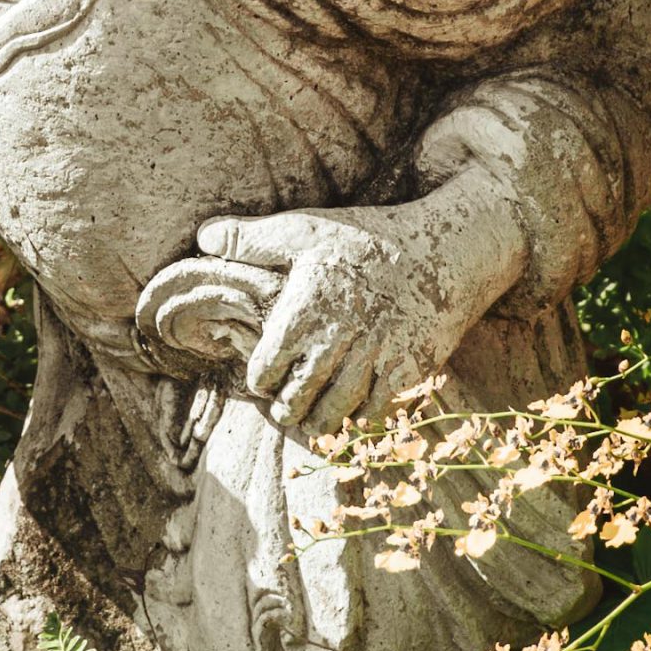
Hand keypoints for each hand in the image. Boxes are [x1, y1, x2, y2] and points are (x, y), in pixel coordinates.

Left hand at [191, 203, 514, 440]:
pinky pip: (377, 412)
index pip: (266, 369)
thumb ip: (251, 238)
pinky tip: (353, 413)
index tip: (264, 379)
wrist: (446, 250)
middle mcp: (338, 339)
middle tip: (285, 407)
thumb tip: (203, 236)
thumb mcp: (305, 229)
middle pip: (297, 398)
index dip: (260, 379)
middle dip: (287, 408)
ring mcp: (375, 357)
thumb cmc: (368, 237)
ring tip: (311, 420)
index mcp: (306, 310)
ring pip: (335, 412)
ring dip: (319, 421)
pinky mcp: (409, 369)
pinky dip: (360, 420)